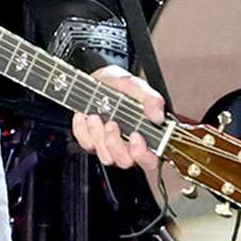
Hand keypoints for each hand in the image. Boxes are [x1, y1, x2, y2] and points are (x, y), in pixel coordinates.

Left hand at [71, 65, 165, 182]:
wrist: (98, 79)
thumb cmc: (121, 86)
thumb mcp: (137, 87)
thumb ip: (151, 100)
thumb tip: (158, 116)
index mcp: (145, 136)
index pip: (150, 160)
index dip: (143, 155)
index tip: (136, 137)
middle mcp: (128, 146)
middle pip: (125, 162)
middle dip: (115, 144)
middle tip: (112, 124)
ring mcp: (108, 146)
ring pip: (105, 156)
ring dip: (98, 135)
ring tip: (95, 116)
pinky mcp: (91, 142)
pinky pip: (86, 144)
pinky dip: (82, 130)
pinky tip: (84, 116)